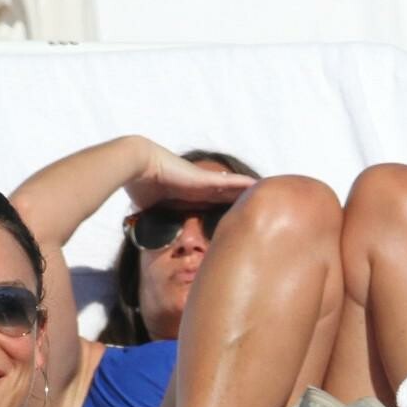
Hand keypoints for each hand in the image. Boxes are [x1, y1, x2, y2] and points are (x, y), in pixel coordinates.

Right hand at [125, 142, 255, 210]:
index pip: (210, 205)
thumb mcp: (150, 210)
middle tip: (260, 208)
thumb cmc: (140, 185)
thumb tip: (147, 240)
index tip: (235, 219)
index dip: (223, 210)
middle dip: (241, 202)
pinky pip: (229, 183)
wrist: (138, 166)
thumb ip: (155, 221)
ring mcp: (203, 182)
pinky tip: (258, 185)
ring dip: (248, 193)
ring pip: (232, 188)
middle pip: (226, 196)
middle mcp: (198, 188)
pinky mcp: (204, 179)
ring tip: (268, 195)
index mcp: (187, 196)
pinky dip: (244, 185)